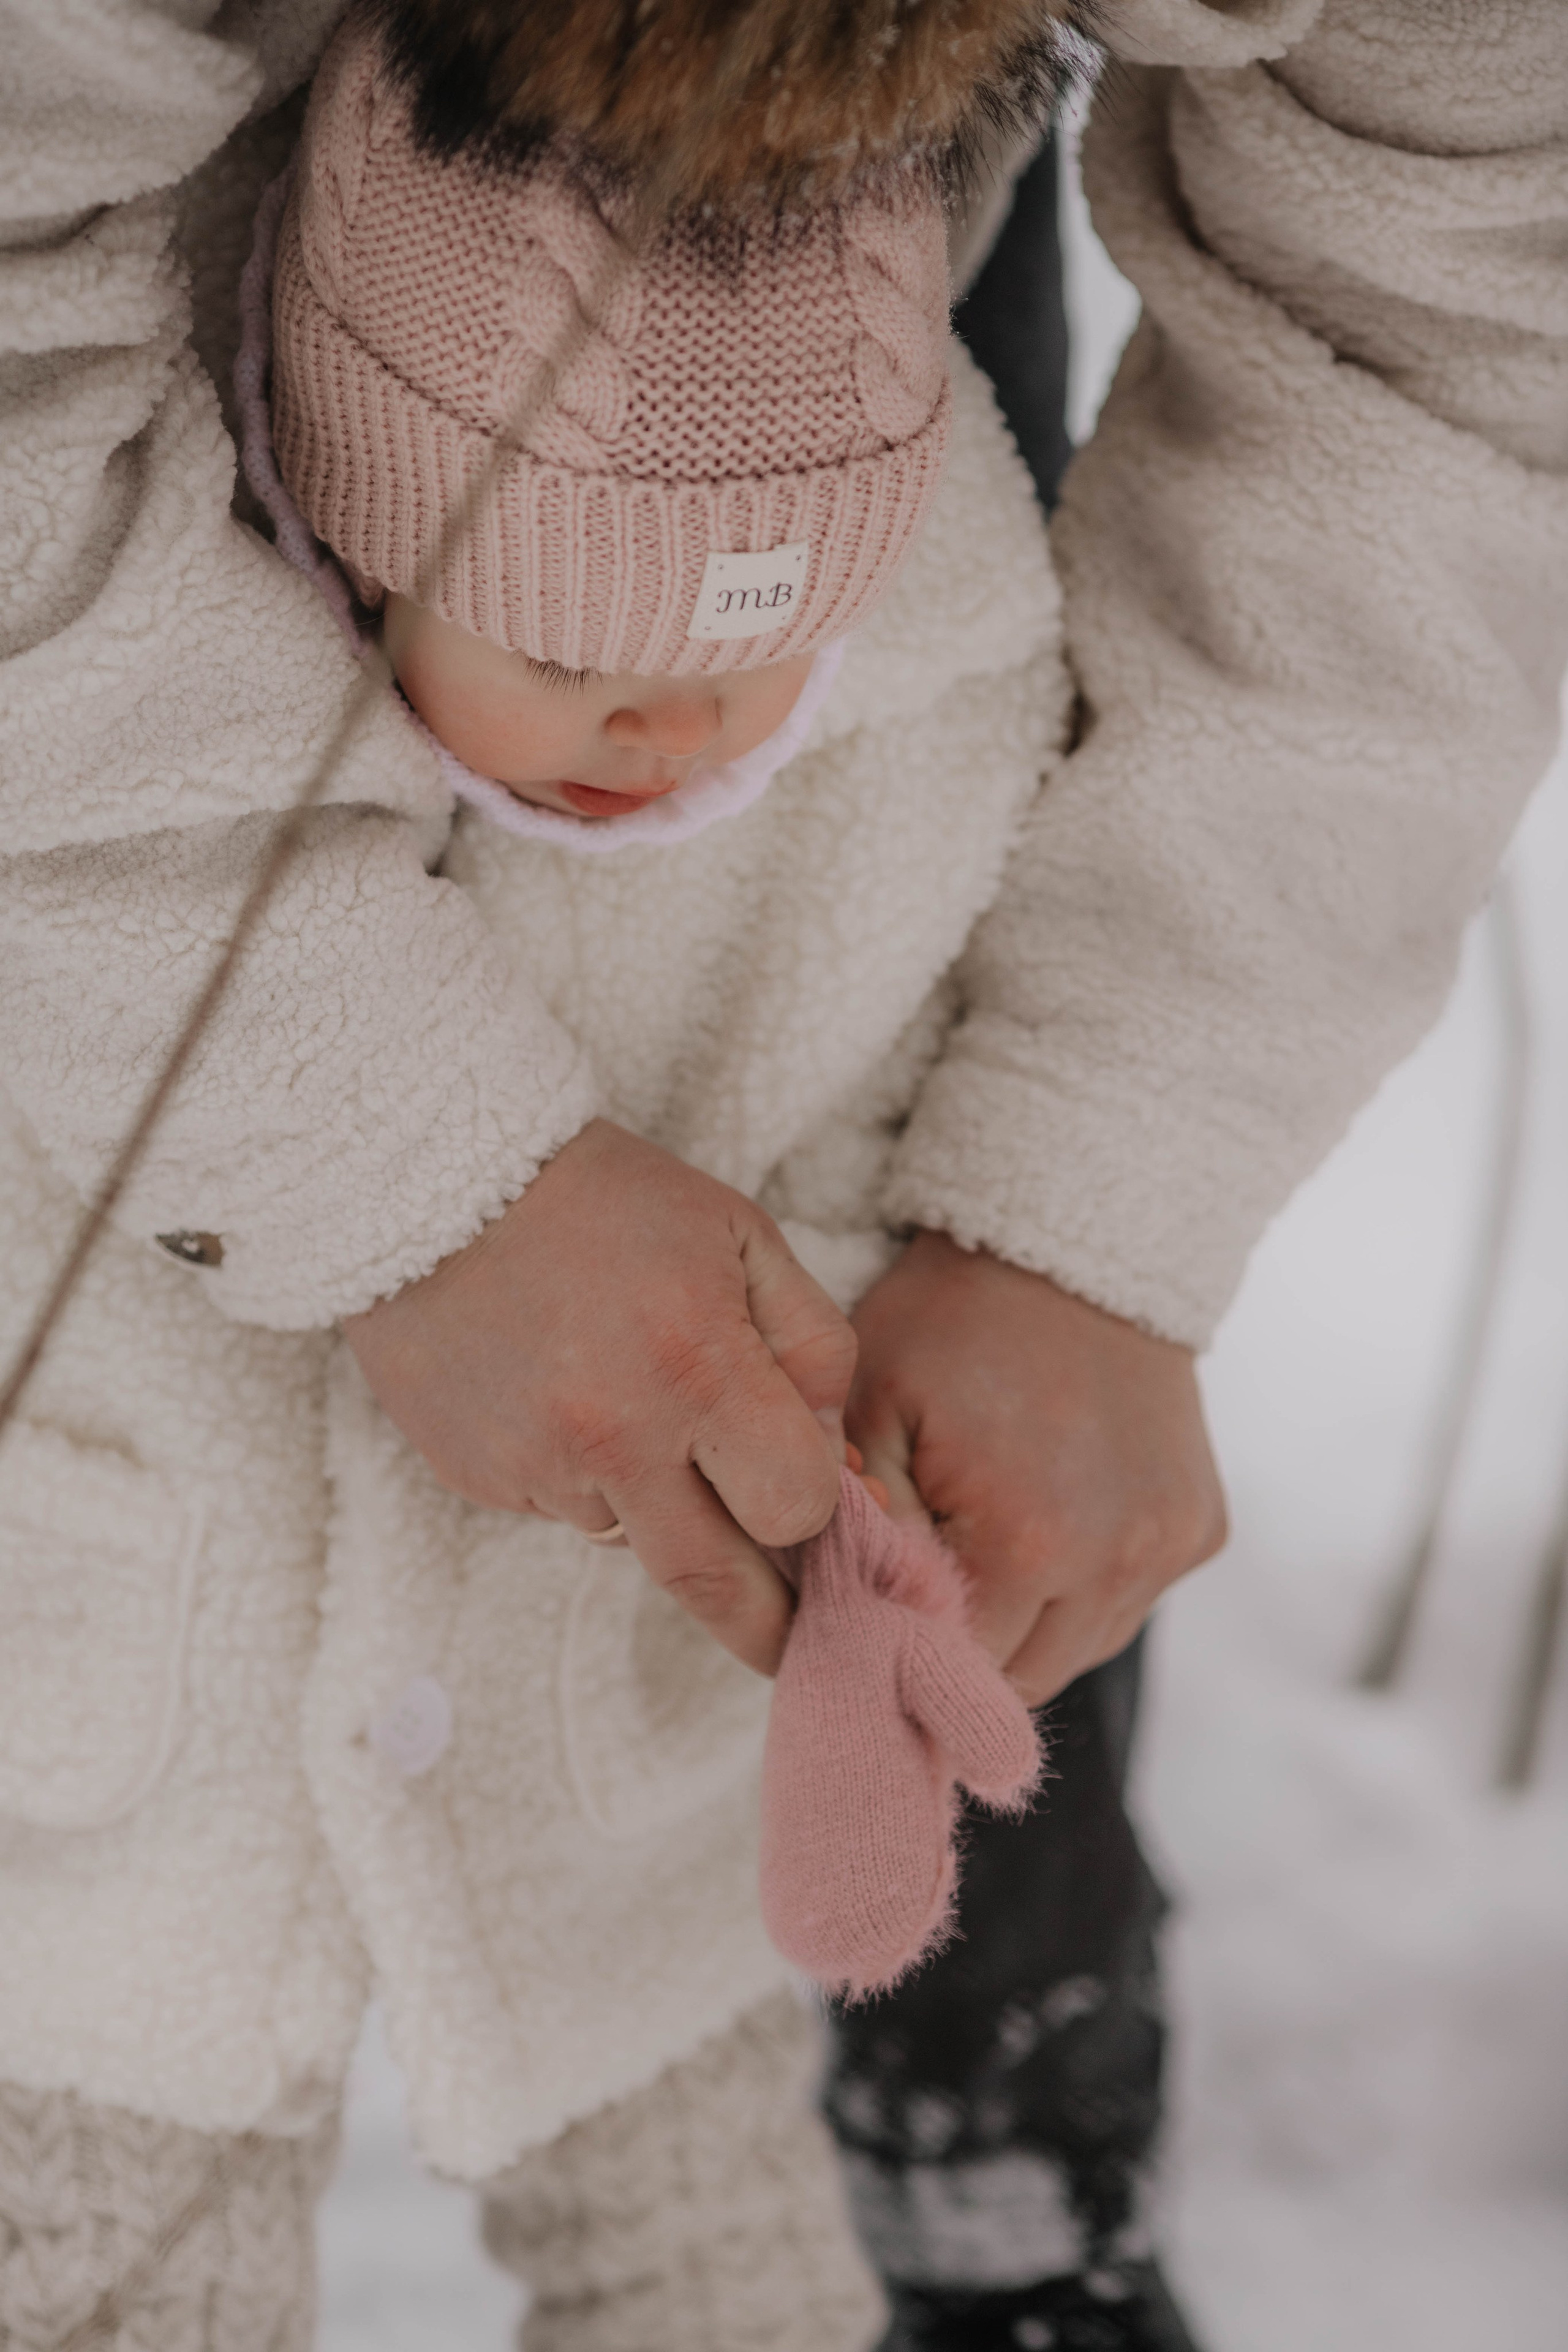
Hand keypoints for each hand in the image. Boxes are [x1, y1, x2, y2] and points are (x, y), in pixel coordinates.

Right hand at [343, 1120, 853, 1673]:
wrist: (434, 1178)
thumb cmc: (609, 1199)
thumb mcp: (742, 1238)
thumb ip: (812, 1349)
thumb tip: (834, 1460)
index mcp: (697, 1367)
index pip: (797, 1509)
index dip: (816, 1506)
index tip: (815, 1497)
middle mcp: (614, 1436)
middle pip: (718, 1585)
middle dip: (770, 1626)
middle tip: (797, 1642)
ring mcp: (536, 1467)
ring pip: (634, 1542)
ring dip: (661, 1509)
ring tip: (638, 1406)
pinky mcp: (476, 1478)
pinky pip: (561, 1511)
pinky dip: (586, 1479)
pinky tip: (568, 1396)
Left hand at [847, 1230, 1225, 1703]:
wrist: (1074, 1244)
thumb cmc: (952, 1324)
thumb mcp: (871, 1411)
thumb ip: (858, 1534)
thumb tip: (852, 1631)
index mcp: (1029, 1544)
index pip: (953, 1672)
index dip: (905, 1657)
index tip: (876, 1620)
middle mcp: (1117, 1563)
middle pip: (1020, 1682)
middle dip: (965, 1649)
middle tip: (924, 1583)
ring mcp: (1169, 1551)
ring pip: (1078, 1651)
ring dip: (1026, 1623)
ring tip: (989, 1540)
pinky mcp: (1202, 1531)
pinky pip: (1127, 1602)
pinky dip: (1084, 1584)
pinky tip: (1053, 1514)